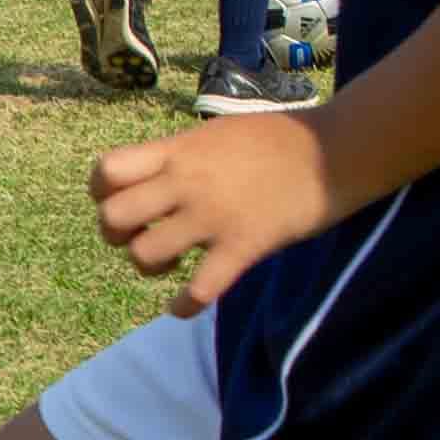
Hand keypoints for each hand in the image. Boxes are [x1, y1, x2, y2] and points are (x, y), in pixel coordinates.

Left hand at [94, 110, 337, 311]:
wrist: (337, 150)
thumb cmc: (281, 139)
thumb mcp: (218, 133)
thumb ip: (182, 154)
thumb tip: (155, 172)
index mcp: (178, 150)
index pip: (106, 170)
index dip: (102, 192)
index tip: (122, 200)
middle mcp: (187, 182)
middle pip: (112, 217)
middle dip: (118, 234)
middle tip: (144, 235)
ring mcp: (213, 215)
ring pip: (144, 256)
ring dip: (150, 268)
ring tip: (172, 264)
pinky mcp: (244, 245)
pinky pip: (199, 290)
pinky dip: (184, 306)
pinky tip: (184, 306)